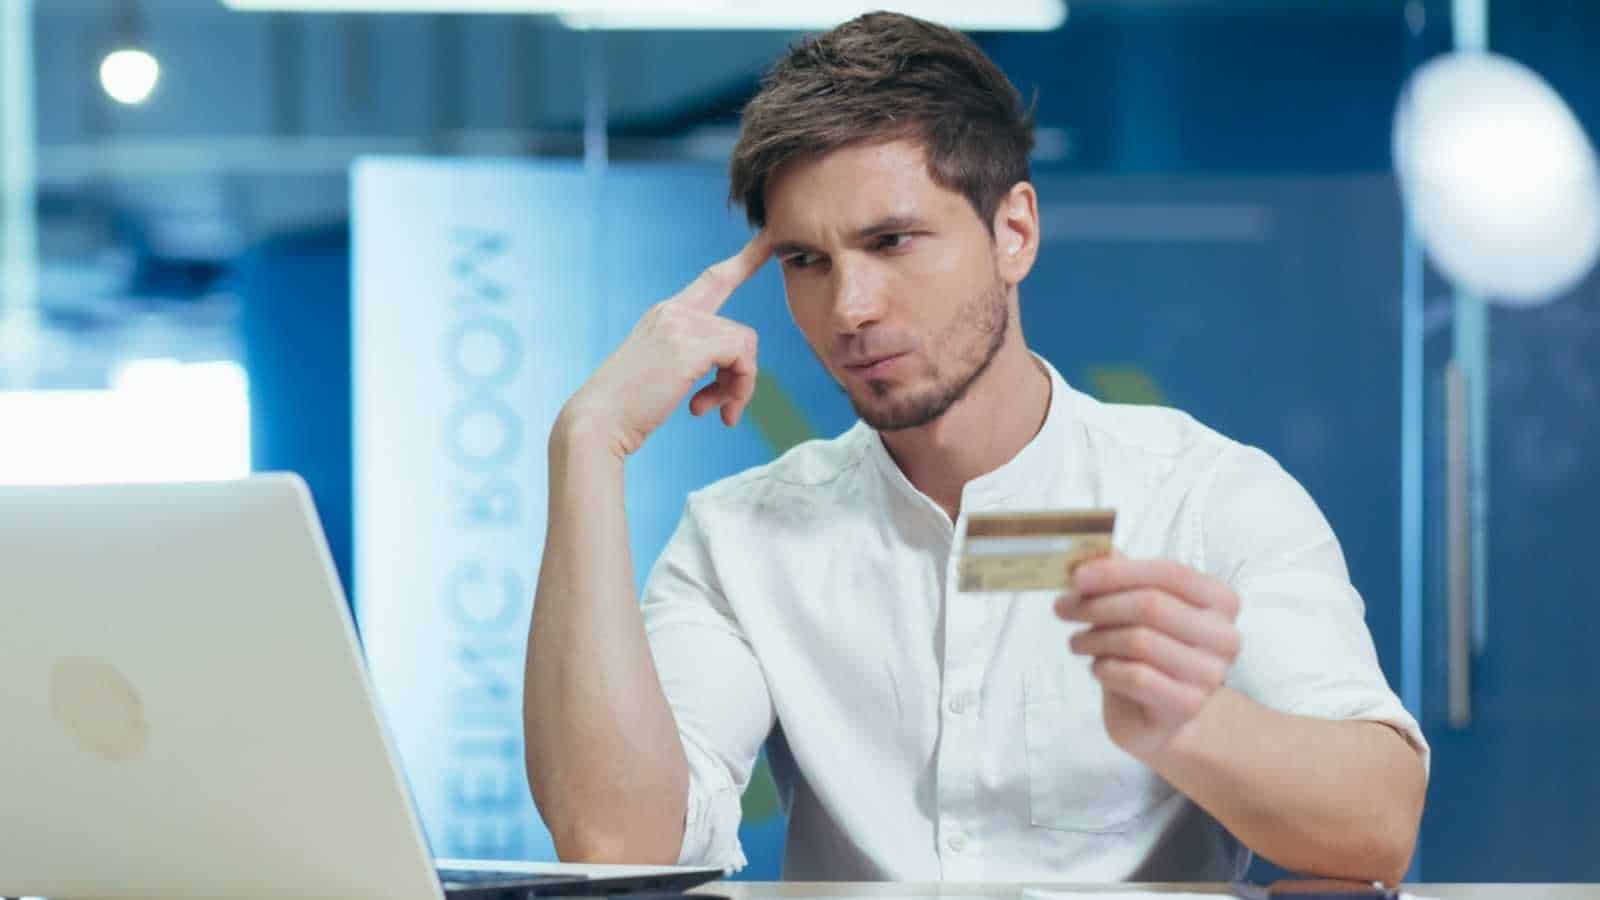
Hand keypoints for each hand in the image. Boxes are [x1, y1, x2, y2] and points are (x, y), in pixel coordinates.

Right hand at [560, 233, 772, 458]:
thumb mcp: (662, 369)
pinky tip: (716, 413)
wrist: (598, 422)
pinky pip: (741, 358)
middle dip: (739, 375)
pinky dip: (740, 388)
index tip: (768, 242)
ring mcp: (680, 327)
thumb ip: (694, 355)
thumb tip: (736, 365)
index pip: (713, 279)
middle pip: (739, 332)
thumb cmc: (627, 406)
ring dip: (739, 386)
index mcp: (665, 313)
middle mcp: (673, 312)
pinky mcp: (689, 349)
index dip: (744, 262)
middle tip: (724, 408)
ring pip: (744, 347)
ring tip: (719, 412)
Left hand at [1054, 555, 1241, 759]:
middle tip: (1064, 608)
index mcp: (1220, 600)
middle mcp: (1224, 635)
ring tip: (1078, 641)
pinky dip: (1106, 668)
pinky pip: (1136, 677)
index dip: (1118, 572)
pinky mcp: (1189, 704)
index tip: (1077, 577)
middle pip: (1152, 606)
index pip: (1170, 573)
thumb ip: (1122, 578)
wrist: (1157, 714)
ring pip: (1140, 641)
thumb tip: (1093, 555)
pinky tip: (1098, 667)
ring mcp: (1210, 673)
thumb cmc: (1147, 652)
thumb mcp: (1135, 607)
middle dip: (1099, 604)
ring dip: (1096, 638)